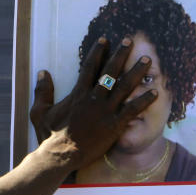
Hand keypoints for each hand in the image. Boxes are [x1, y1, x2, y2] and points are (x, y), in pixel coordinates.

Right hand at [30, 37, 156, 169]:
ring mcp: (106, 111)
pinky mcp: (114, 125)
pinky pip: (133, 110)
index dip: (97, 52)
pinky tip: (155, 92)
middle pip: (110, 71)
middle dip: (120, 55)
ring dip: (137, 72)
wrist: (61, 155)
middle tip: (130, 41)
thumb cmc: (50, 135)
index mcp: (78, 93)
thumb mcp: (40, 111)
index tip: (105, 39)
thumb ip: (42, 91)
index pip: (89, 67)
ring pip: (125, 87)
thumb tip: (43, 72)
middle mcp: (94, 98)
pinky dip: (144, 100)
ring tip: (147, 60)